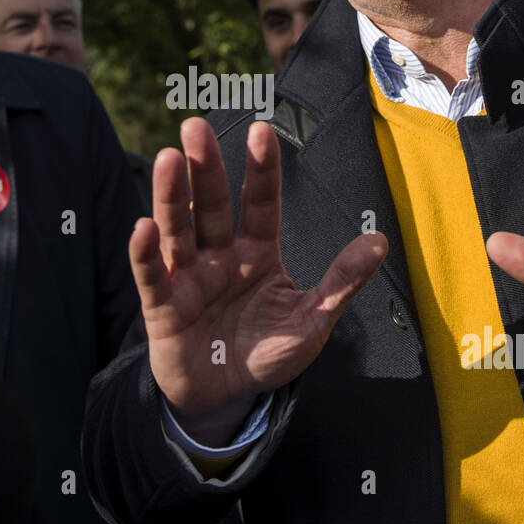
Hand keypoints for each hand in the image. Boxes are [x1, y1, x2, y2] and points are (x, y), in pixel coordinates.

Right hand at [131, 118, 386, 446]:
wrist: (224, 398)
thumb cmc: (265, 354)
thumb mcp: (311, 322)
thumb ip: (340, 282)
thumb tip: (379, 241)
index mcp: (256, 253)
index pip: (260, 203)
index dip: (261, 170)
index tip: (261, 130)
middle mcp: (219, 256)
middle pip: (212, 205)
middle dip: (206, 167)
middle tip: (195, 126)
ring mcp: (189, 278)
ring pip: (179, 229)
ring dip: (172, 196)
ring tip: (169, 158)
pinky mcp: (163, 307)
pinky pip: (153, 276)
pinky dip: (147, 253)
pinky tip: (144, 227)